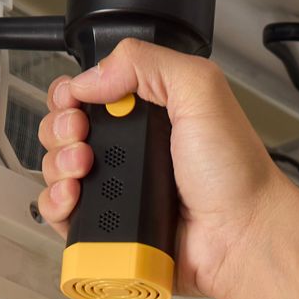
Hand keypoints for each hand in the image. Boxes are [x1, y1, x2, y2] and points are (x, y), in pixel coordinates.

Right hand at [33, 39, 298, 298]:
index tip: (76, 101)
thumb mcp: (200, 89)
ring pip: (58, 171)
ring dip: (57, 163)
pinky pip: (63, 216)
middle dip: (61, 127)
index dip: (72, 93)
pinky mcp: (110, 227)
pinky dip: (57, 204)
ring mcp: (119, 190)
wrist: (242, 235)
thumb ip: (147, 63)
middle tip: (80, 133)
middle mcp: (130, 150)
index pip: (89, 93)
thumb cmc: (235, 173)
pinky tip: (74, 197)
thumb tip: (92, 76)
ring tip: (83, 167)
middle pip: (65, 129)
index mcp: (150, 112)